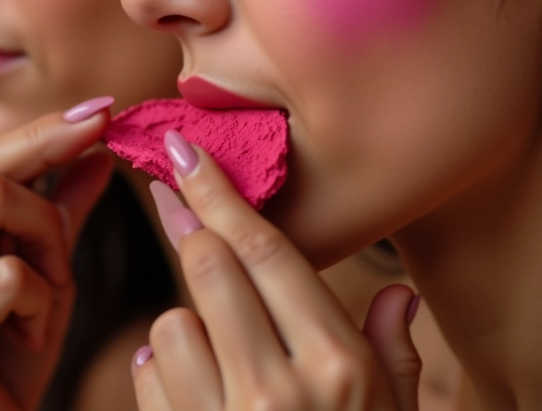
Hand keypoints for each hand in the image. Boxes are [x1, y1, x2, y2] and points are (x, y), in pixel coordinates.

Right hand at [0, 101, 113, 410]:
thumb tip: (96, 147)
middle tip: (62, 254)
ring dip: (45, 247)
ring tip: (46, 295)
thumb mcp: (44, 269)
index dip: (42, 131)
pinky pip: (7, 277)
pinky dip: (41, 299)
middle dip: (47, 204)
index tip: (100, 113)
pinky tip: (31, 335)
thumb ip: (63, 207)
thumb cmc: (11, 357)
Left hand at [133, 131, 421, 410]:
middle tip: (173, 195)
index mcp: (339, 367)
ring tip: (211, 349)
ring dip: (181, 321)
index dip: (219, 194)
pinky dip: (157, 372)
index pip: (265, 251)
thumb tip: (395, 296)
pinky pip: (146, 379)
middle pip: (210, 268)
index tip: (184, 155)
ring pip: (169, 323)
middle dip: (189, 225)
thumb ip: (395, 357)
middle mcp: (279, 390)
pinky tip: (191, 393)